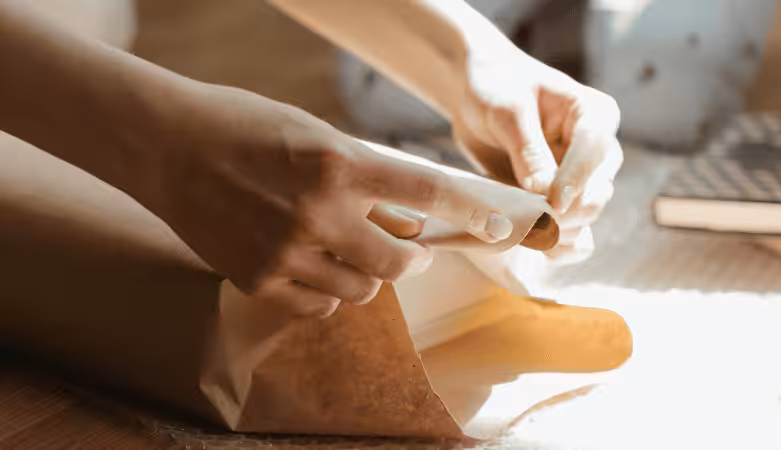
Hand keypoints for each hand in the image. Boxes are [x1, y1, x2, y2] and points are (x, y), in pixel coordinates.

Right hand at [136, 83, 512, 316]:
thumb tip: (407, 218)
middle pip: (399, 263)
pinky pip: (319, 305)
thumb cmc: (245, 126)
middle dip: (413, 259)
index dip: (469, 211)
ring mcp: (286, 252)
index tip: (497, 225)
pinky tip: (314, 265)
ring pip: (361, 290)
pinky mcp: (257, 280)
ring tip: (347, 250)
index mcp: (338, 164)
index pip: (425, 194)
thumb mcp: (315, 134)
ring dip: (367, 274)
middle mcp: (319, 213)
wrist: (168, 146)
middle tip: (409, 249)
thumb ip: (363, 176)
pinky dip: (327, 290)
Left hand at [452, 46, 622, 262]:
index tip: (552, 204)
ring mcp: (580, 178)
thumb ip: (527, 149)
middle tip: (533, 223)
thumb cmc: (496, 88)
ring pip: (584, 217)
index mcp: (596, 116)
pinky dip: (553, 242)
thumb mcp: (508, 110)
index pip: (596, 153)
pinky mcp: (559, 199)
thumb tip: (544, 193)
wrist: (479, 96)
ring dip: (557, 231)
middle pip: (598, 192)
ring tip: (525, 235)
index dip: (575, 181)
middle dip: (568, 213)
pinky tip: (533, 247)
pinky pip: (569, 230)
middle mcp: (598, 150)